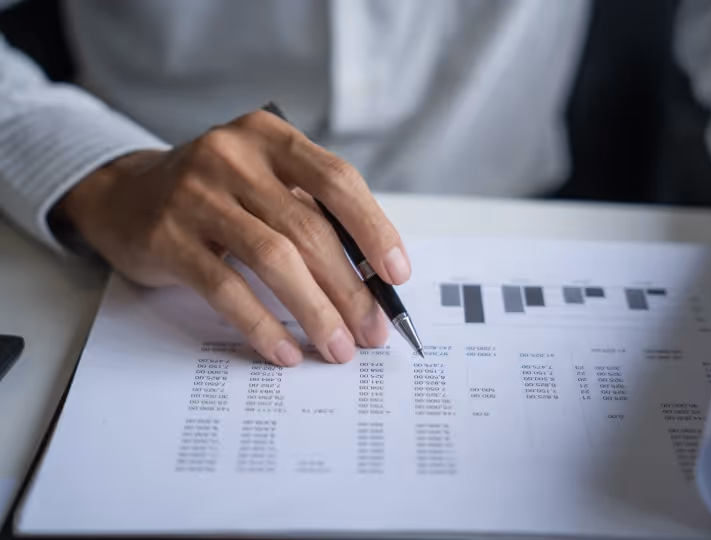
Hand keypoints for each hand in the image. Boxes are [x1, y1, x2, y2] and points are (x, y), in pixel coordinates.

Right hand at [54, 111, 410, 365]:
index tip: (397, 274)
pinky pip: (226, 289)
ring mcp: (195, 194)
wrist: (124, 195)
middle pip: (309, 228)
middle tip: (372, 330)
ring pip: (274, 259)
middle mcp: (233, 156)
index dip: (373, 229)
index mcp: (269, 138)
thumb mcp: (261, 182)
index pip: (337, 180)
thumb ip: (309, 213)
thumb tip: (370, 279)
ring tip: (337, 347)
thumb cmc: (213, 194)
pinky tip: (285, 350)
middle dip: (350, 288)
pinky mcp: (166, 238)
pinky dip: (262, 324)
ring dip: (315, 310)